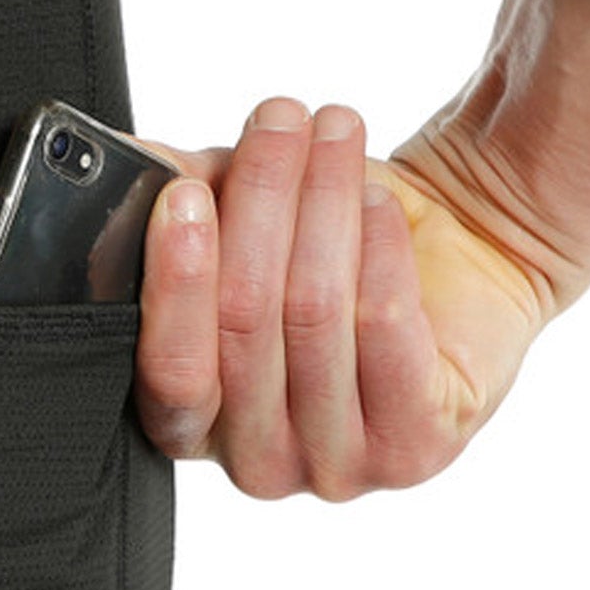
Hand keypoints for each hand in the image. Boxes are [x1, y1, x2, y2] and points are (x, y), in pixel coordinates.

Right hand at [129, 97, 548, 500]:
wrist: (461, 256)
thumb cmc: (329, 246)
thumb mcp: (235, 220)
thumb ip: (171, 202)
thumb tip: (127, 162)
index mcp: (190, 422)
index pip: (168, 370)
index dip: (175, 279)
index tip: (185, 191)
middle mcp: (254, 464)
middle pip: (244, 325)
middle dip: (261, 206)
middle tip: (279, 122)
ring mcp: (335, 468)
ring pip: (313, 316)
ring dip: (323, 205)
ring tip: (335, 133)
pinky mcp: (413, 451)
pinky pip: (384, 330)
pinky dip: (381, 248)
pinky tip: (381, 200)